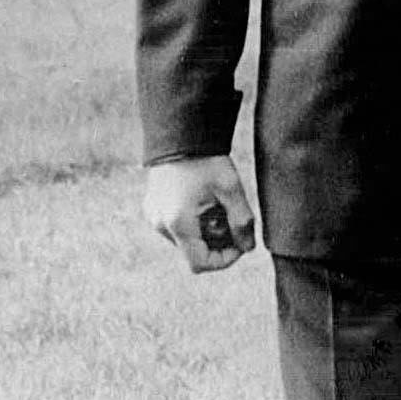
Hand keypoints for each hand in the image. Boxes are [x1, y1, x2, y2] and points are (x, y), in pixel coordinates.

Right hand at [143, 155, 256, 272]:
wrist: (182, 135)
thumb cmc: (207, 161)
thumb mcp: (231, 189)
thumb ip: (242, 222)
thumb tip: (248, 248)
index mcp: (178, 223)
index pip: (200, 264)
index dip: (224, 260)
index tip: (240, 243)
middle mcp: (160, 224)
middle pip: (194, 252)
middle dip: (217, 242)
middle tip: (231, 218)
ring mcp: (153, 217)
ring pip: (185, 240)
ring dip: (205, 232)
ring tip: (216, 205)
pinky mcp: (152, 208)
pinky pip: (176, 227)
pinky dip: (193, 223)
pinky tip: (203, 201)